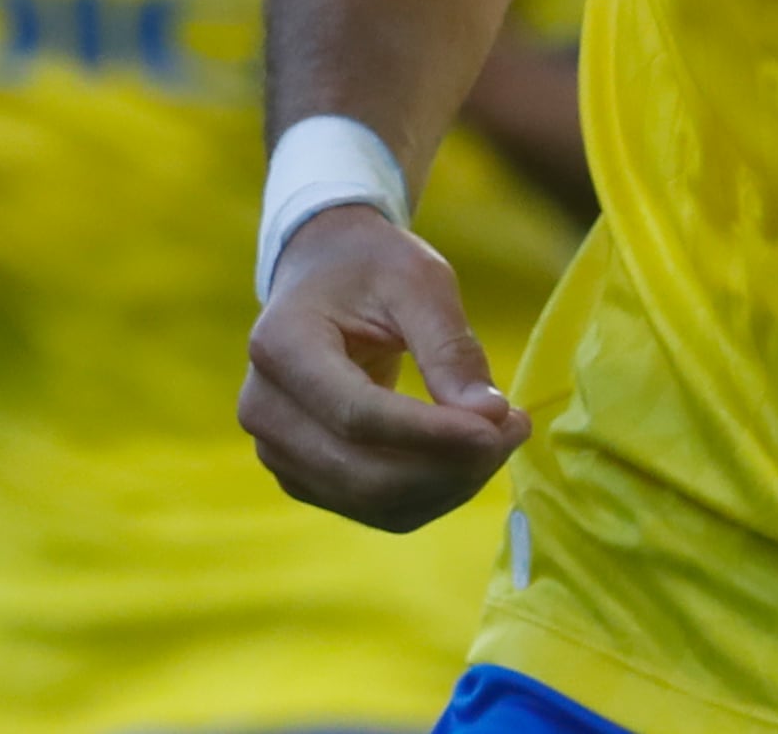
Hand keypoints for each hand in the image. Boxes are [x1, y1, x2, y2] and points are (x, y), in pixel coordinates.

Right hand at [240, 203, 524, 532]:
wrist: (322, 272)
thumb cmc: (368, 267)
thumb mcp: (417, 281)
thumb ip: (450, 347)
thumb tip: (491, 416)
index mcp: (280, 345)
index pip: (357, 415)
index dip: (433, 433)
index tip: (502, 424)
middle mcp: (264, 406)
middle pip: (366, 473)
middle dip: (453, 466)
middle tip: (513, 428)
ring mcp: (275, 448)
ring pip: (376, 503)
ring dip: (450, 485)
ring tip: (496, 437)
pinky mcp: (302, 474)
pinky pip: (377, 510)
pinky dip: (432, 494)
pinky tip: (462, 455)